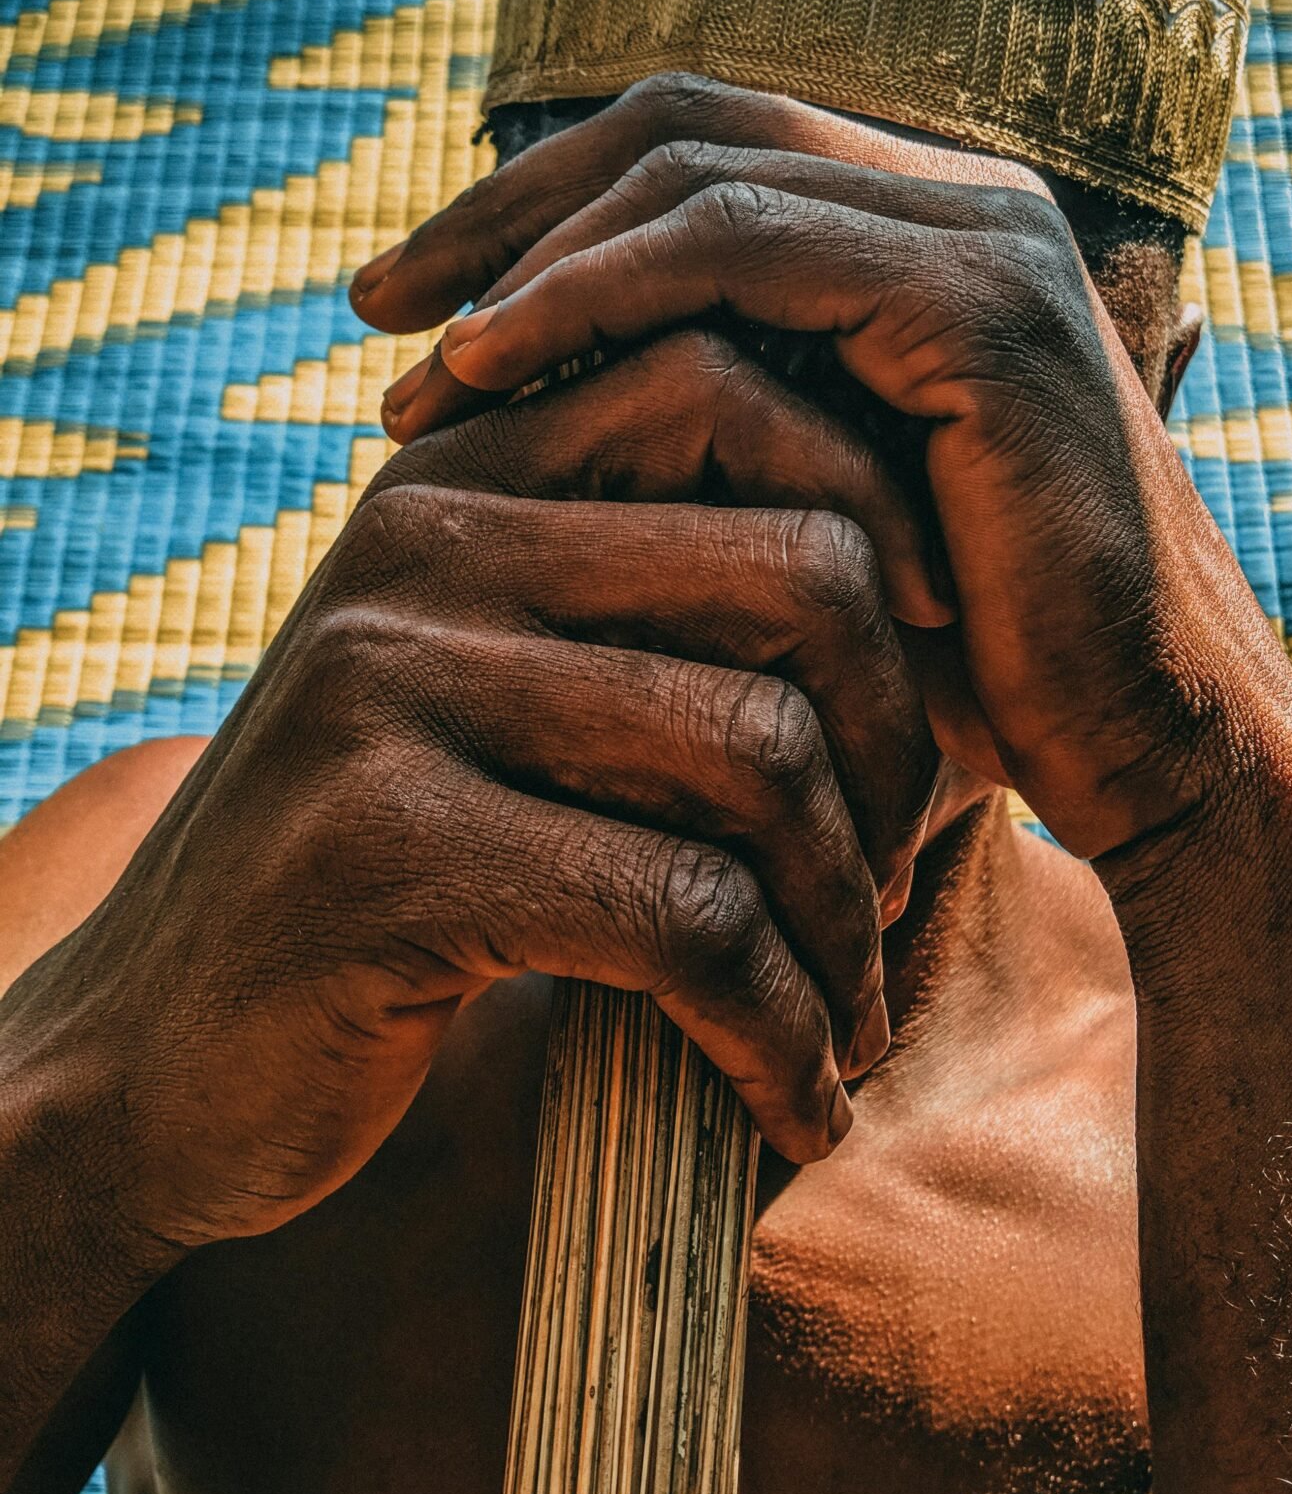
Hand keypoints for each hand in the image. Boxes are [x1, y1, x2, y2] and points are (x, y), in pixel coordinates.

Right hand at [3, 333, 937, 1256]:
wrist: (153, 1057)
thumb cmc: (395, 880)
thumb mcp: (509, 707)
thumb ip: (648, 618)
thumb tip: (932, 596)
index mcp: (462, 477)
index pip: (731, 391)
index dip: (884, 521)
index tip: (936, 670)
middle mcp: (422, 541)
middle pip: (795, 571)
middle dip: (901, 747)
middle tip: (896, 876)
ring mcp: (392, 682)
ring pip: (758, 751)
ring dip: (844, 919)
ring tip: (848, 1012)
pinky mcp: (385, 848)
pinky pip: (686, 916)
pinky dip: (779, 1029)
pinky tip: (793, 1101)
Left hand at [357, 73, 1291, 857]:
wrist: (1148, 755)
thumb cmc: (976, 673)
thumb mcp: (821, 524)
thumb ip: (729, 434)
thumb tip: (549, 418)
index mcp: (925, 239)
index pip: (699, 154)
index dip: (542, 209)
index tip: (416, 312)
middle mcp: (960, 206)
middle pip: (679, 126)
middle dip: (507, 211)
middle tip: (373, 308)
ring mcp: (980, 239)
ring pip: (696, 167)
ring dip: (530, 254)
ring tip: (410, 359)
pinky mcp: (979, 305)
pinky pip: (743, 250)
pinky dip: (598, 291)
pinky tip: (494, 363)